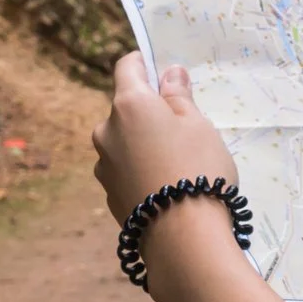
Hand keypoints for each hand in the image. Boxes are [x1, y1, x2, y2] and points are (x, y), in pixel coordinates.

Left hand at [92, 52, 239, 226]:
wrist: (183, 237)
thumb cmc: (197, 169)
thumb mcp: (198, 125)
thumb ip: (179, 96)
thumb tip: (169, 73)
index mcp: (129, 105)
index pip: (127, 67)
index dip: (145, 64)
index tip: (165, 73)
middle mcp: (106, 131)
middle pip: (126, 108)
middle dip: (150, 111)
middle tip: (185, 128)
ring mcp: (104, 165)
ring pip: (125, 141)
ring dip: (144, 142)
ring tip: (178, 163)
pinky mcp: (109, 193)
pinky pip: (126, 169)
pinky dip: (141, 169)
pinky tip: (166, 186)